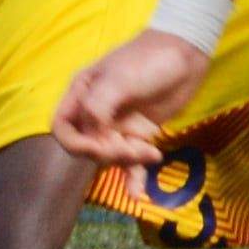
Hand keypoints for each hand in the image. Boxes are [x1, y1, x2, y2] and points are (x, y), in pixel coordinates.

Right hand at [51, 31, 206, 165]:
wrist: (186, 55)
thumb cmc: (149, 59)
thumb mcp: (119, 78)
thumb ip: (98, 106)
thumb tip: (92, 135)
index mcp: (82, 93)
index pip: (62, 128)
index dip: (75, 143)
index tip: (98, 146)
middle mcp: (95, 112)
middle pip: (88, 147)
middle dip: (108, 153)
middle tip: (133, 148)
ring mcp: (117, 124)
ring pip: (110, 156)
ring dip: (126, 161)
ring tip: (150, 153)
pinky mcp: (139, 134)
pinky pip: (130, 161)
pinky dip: (133, 177)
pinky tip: (138, 193)